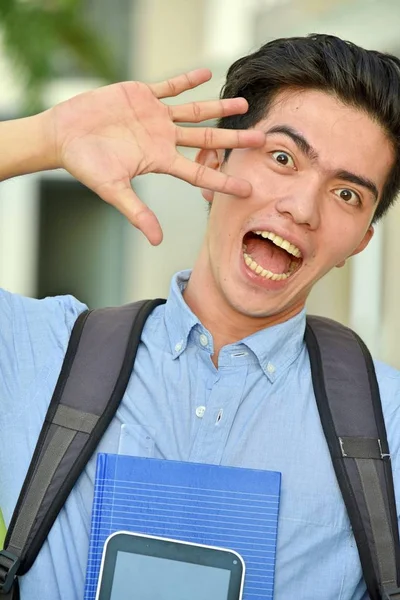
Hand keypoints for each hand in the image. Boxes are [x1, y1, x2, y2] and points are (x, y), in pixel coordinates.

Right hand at [48, 69, 264, 244]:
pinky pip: (170, 86)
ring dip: (219, 108)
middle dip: (234, 139)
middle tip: (263, 140)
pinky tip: (206, 74)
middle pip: (207, 139)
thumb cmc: (86, 165)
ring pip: (194, 111)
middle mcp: (164, 139)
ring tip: (244, 104)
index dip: (223, 180)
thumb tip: (156, 241)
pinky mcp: (142, 95)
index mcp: (160, 160)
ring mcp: (155, 117)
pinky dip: (186, 80)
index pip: (199, 171)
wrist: (65, 135)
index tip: (247, 187)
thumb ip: (137, 213)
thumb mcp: (113, 190)